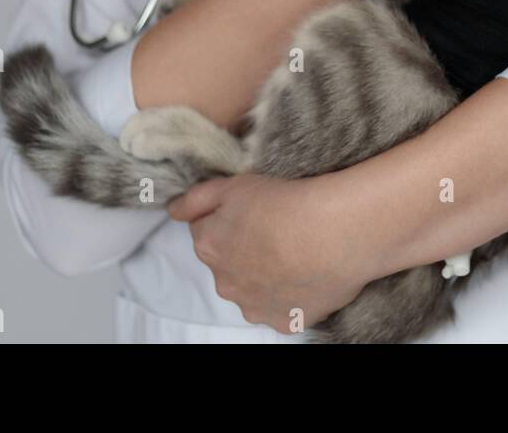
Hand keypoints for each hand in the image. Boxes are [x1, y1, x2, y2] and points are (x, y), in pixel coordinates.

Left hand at [168, 174, 368, 333]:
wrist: (335, 233)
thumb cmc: (287, 203)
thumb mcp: (234, 185)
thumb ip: (196, 199)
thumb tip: (172, 211)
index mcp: (209, 247)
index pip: (207, 232)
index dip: (231, 219)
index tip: (256, 211)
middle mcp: (226, 284)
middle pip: (229, 265)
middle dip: (246, 252)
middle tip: (279, 231)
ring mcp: (255, 307)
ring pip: (254, 290)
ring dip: (267, 277)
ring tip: (298, 253)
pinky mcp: (285, 321)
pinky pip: (283, 309)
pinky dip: (292, 295)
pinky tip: (309, 275)